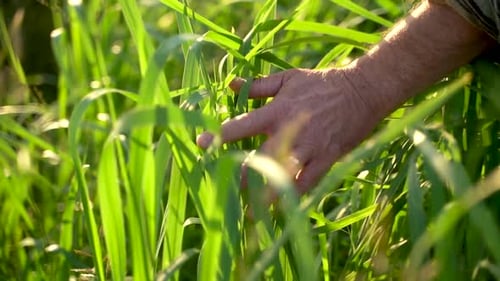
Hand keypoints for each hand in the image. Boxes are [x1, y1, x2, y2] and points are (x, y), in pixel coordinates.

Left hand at [197, 67, 383, 192]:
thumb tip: (230, 84)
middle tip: (223, 191)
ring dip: (266, 195)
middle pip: (260, 159)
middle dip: (240, 176)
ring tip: (250, 212)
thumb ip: (258, 86)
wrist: (363, 91)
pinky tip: (282, 210)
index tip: (200, 143)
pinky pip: (310, 183)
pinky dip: (295, 196)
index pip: (243, 125)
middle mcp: (291, 132)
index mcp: (278, 111)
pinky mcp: (328, 159)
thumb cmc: (322, 83)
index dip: (220, 135)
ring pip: (284, 177)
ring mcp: (310, 148)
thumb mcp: (288, 78)